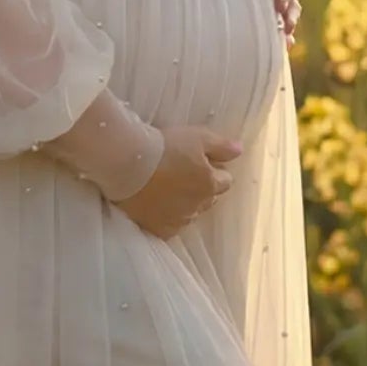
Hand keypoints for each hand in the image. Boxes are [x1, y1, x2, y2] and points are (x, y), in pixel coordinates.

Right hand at [113, 124, 242, 240]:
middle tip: (183, 173)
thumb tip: (240, 151)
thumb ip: (221, 146)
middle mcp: (198, 206)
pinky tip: (158, 205)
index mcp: (210, 184)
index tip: (200, 162)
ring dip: (185, 203)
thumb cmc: (164, 147)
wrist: (126, 164)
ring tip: (167, 188)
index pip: (225, 181)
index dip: (215, 170)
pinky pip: (171, 226)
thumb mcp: (197, 137)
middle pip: (209, 199)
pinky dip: (168, 217)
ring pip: (190, 213)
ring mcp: (178, 220)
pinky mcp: (158, 229)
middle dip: (202, 188)